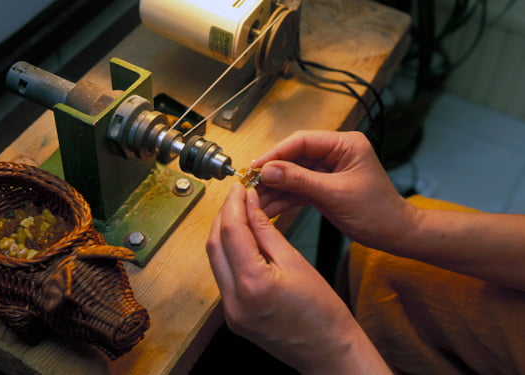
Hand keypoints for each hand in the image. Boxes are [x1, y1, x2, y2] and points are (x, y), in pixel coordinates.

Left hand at [206, 183, 390, 373]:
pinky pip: (223, 276)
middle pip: (214, 244)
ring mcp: (231, 312)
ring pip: (215, 260)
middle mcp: (234, 301)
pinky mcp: (233, 316)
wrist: (329, 351)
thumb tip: (250, 206)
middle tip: (237, 195)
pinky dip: (229, 253)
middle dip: (223, 215)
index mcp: (253, 284)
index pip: (231, 231)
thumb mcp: (296, 262)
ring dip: (223, 233)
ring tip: (239, 212)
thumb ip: (267, 231)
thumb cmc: (323, 313)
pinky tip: (242, 240)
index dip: (234, 204)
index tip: (240, 187)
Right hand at [251, 130, 417, 250]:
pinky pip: (298, 189)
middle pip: (293, 157)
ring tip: (254, 200)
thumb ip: (299, 180)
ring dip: (274, 189)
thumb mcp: (335, 194)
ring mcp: (327, 171)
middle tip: (249, 185)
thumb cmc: (377, 212)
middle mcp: (334, 153)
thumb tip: (268, 170)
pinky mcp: (323, 187)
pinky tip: (268, 208)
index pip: (301, 142)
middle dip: (271, 173)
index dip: (275, 154)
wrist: (395, 234)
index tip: (255, 167)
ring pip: (293, 175)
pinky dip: (284, 199)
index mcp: (344, 144)